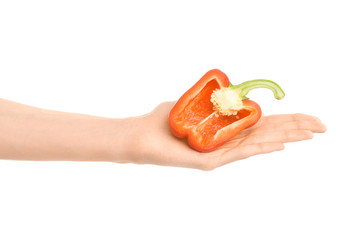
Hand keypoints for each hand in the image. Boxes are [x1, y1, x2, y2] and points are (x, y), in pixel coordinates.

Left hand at [127, 102, 326, 169]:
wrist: (141, 136)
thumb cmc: (164, 120)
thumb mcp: (194, 104)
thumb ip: (213, 101)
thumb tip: (229, 94)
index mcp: (227, 129)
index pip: (263, 124)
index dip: (287, 120)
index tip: (309, 118)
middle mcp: (228, 142)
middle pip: (267, 134)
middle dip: (295, 129)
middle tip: (322, 127)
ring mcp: (220, 153)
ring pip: (258, 144)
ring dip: (285, 138)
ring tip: (309, 135)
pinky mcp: (209, 161)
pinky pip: (237, 154)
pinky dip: (259, 148)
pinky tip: (278, 145)